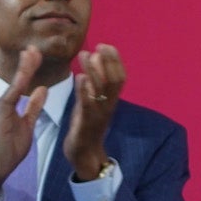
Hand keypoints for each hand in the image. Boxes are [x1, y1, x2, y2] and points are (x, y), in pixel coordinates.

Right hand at [0, 46, 48, 196]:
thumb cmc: (10, 148)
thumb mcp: (27, 124)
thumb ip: (33, 106)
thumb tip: (42, 89)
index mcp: (8, 104)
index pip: (21, 82)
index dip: (28, 67)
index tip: (35, 53)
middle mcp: (3, 102)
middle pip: (17, 78)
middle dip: (26, 62)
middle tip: (34, 47)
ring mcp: (0, 107)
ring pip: (15, 83)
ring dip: (24, 68)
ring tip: (32, 53)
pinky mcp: (0, 114)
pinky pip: (12, 96)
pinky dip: (19, 84)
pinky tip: (25, 74)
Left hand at [64, 44, 123, 181]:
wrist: (84, 155)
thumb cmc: (87, 126)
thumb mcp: (92, 103)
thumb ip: (94, 85)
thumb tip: (94, 61)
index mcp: (111, 101)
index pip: (119, 77)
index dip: (115, 61)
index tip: (106, 45)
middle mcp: (108, 106)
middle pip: (115, 81)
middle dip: (109, 62)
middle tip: (99, 45)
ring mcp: (98, 115)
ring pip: (102, 91)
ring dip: (94, 71)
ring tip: (85, 55)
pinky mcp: (86, 123)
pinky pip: (88, 105)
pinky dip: (85, 90)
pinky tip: (80, 78)